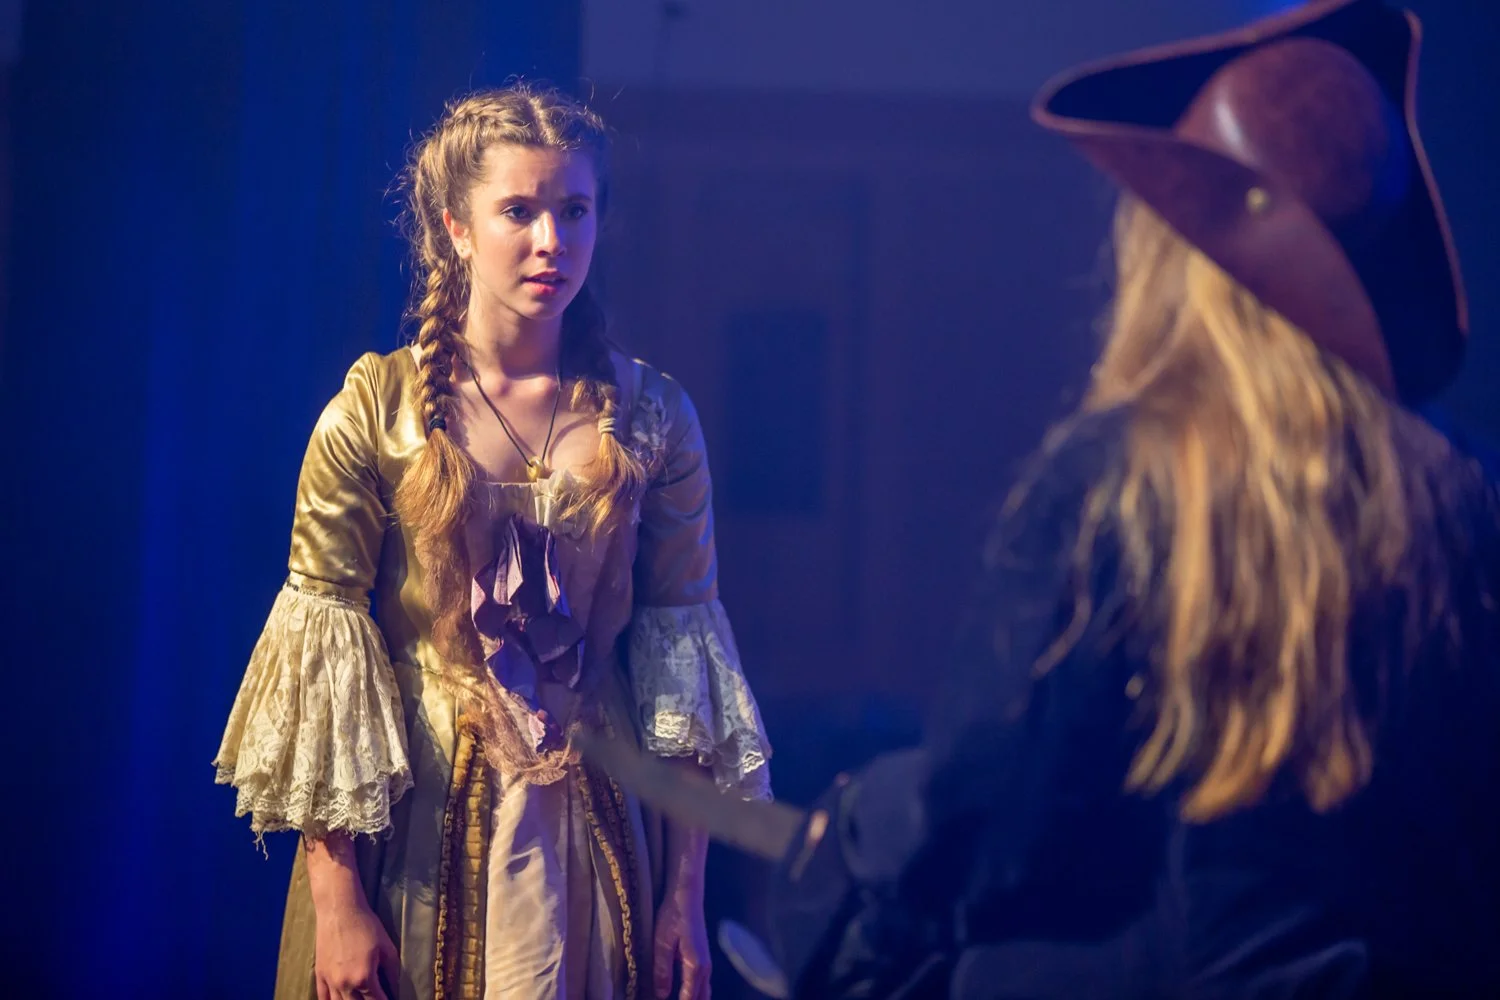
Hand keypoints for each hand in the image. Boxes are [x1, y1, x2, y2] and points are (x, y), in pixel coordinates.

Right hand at [313, 899, 399, 999]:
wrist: (339, 910)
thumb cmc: (366, 925)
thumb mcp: (387, 947)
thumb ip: (393, 972)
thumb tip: (396, 989)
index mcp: (364, 978)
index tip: (389, 999)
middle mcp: (345, 984)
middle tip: (375, 998)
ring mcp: (330, 980)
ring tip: (359, 998)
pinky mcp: (320, 974)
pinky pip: (323, 997)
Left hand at [653, 882, 711, 999]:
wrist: (687, 895)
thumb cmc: (673, 915)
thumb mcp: (662, 942)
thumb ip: (662, 970)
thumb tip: (661, 995)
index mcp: (695, 965)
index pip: (688, 998)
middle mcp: (705, 967)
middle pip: (701, 998)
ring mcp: (706, 963)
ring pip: (704, 993)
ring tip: (677, 999)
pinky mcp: (702, 958)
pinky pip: (702, 984)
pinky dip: (694, 994)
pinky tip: (683, 994)